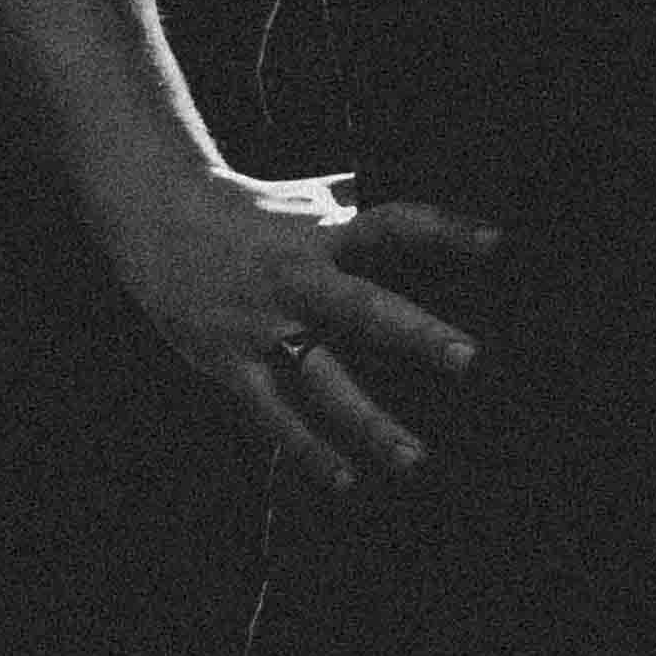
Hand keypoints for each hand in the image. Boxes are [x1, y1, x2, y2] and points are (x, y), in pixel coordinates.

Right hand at [117, 167, 497, 494]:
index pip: (393, 225)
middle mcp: (297, 279)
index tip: (499, 242)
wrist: (156, 219)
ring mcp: (262, 325)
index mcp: (324, 236)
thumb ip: (368, 201)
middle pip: (360, 306)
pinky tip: (346, 480)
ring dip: (367, 420)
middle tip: (469, 358)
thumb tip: (431, 175)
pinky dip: (308, 448)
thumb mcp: (312, 199)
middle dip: (413, 332)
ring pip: (319, 378)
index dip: (444, 231)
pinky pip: (273, 413)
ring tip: (415, 458)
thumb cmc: (254, 213)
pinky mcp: (230, 362)